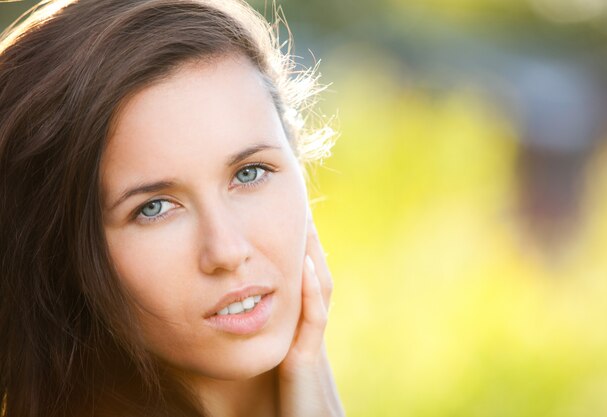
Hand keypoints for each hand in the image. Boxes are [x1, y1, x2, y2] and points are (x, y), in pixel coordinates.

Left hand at [277, 212, 344, 416]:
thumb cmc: (284, 407)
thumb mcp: (273, 368)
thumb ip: (263, 344)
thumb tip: (232, 320)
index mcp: (299, 332)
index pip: (301, 284)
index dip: (298, 252)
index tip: (288, 221)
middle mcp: (309, 332)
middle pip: (314, 279)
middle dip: (308, 245)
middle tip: (301, 209)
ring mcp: (311, 345)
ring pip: (320, 292)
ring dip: (313, 258)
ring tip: (307, 223)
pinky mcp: (307, 363)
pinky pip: (315, 323)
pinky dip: (314, 294)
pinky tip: (307, 268)